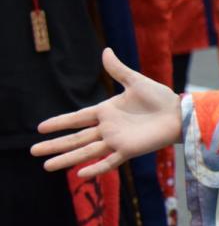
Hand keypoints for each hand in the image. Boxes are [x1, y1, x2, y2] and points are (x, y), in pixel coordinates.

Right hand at [31, 49, 181, 178]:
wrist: (179, 113)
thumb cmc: (160, 98)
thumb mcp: (135, 81)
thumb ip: (118, 70)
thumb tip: (105, 51)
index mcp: (107, 111)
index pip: (77, 118)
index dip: (59, 122)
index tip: (40, 128)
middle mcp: (108, 128)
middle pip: (75, 138)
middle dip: (54, 144)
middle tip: (32, 150)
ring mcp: (117, 141)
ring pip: (86, 151)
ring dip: (66, 158)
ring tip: (46, 166)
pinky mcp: (129, 150)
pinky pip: (109, 162)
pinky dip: (96, 168)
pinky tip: (80, 174)